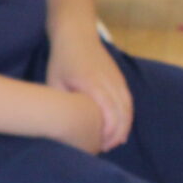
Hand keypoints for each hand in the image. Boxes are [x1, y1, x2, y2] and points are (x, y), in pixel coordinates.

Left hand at [48, 34, 131, 150]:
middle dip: (115, 135)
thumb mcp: (54, 82)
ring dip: (122, 127)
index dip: (106, 133)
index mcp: (93, 85)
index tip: (98, 145)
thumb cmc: (62, 59)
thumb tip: (63, 126)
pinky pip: (127, 101)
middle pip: (122, 114)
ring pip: (127, 109)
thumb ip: (62, 103)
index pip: (108, 114)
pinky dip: (125, 116)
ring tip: (112, 143)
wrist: (77, 34)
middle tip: (104, 148)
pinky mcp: (120, 79)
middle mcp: (110, 83)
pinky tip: (118, 128)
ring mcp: (117, 80)